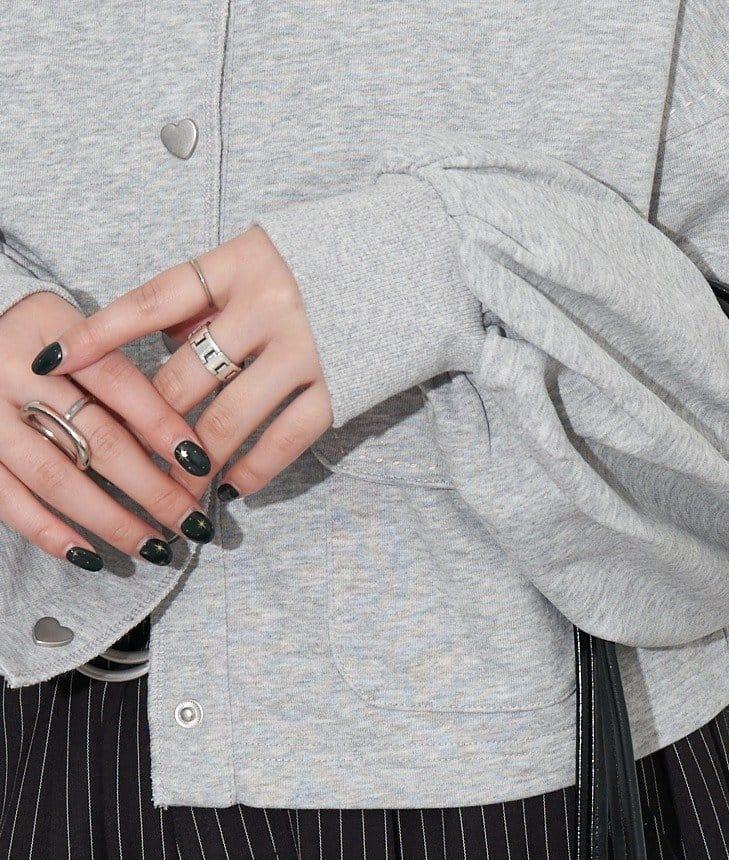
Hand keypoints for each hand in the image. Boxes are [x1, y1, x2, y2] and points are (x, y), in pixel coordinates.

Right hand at [0, 289, 212, 568]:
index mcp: (48, 327)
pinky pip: (8, 500)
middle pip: (96, 436)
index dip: (162, 425)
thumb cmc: (42, 351)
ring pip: (57, 477)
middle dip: (152, 488)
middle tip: (192, 522)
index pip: (117, 381)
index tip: (200, 464)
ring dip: (112, 520)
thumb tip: (187, 451)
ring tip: (155, 548)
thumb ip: (120, 379)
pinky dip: (50, 533)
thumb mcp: (78, 339)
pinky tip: (90, 557)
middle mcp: (11, 366)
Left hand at [38, 227, 332, 501]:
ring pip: (228, 419)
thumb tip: (158, 339)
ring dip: (196, 458)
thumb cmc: (331, 258)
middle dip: (152, 423)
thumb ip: (210, 295)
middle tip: (132, 455)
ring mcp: (307, 350)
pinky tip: (236, 485)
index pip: (152, 302)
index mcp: (238, 262)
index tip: (56, 361)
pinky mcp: (341, 388)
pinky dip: (254, 470)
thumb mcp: (260, 254)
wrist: (422, 260)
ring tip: (179, 482)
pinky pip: (284, 442)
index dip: (102, 334)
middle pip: (185, 376)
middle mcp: (268, 306)